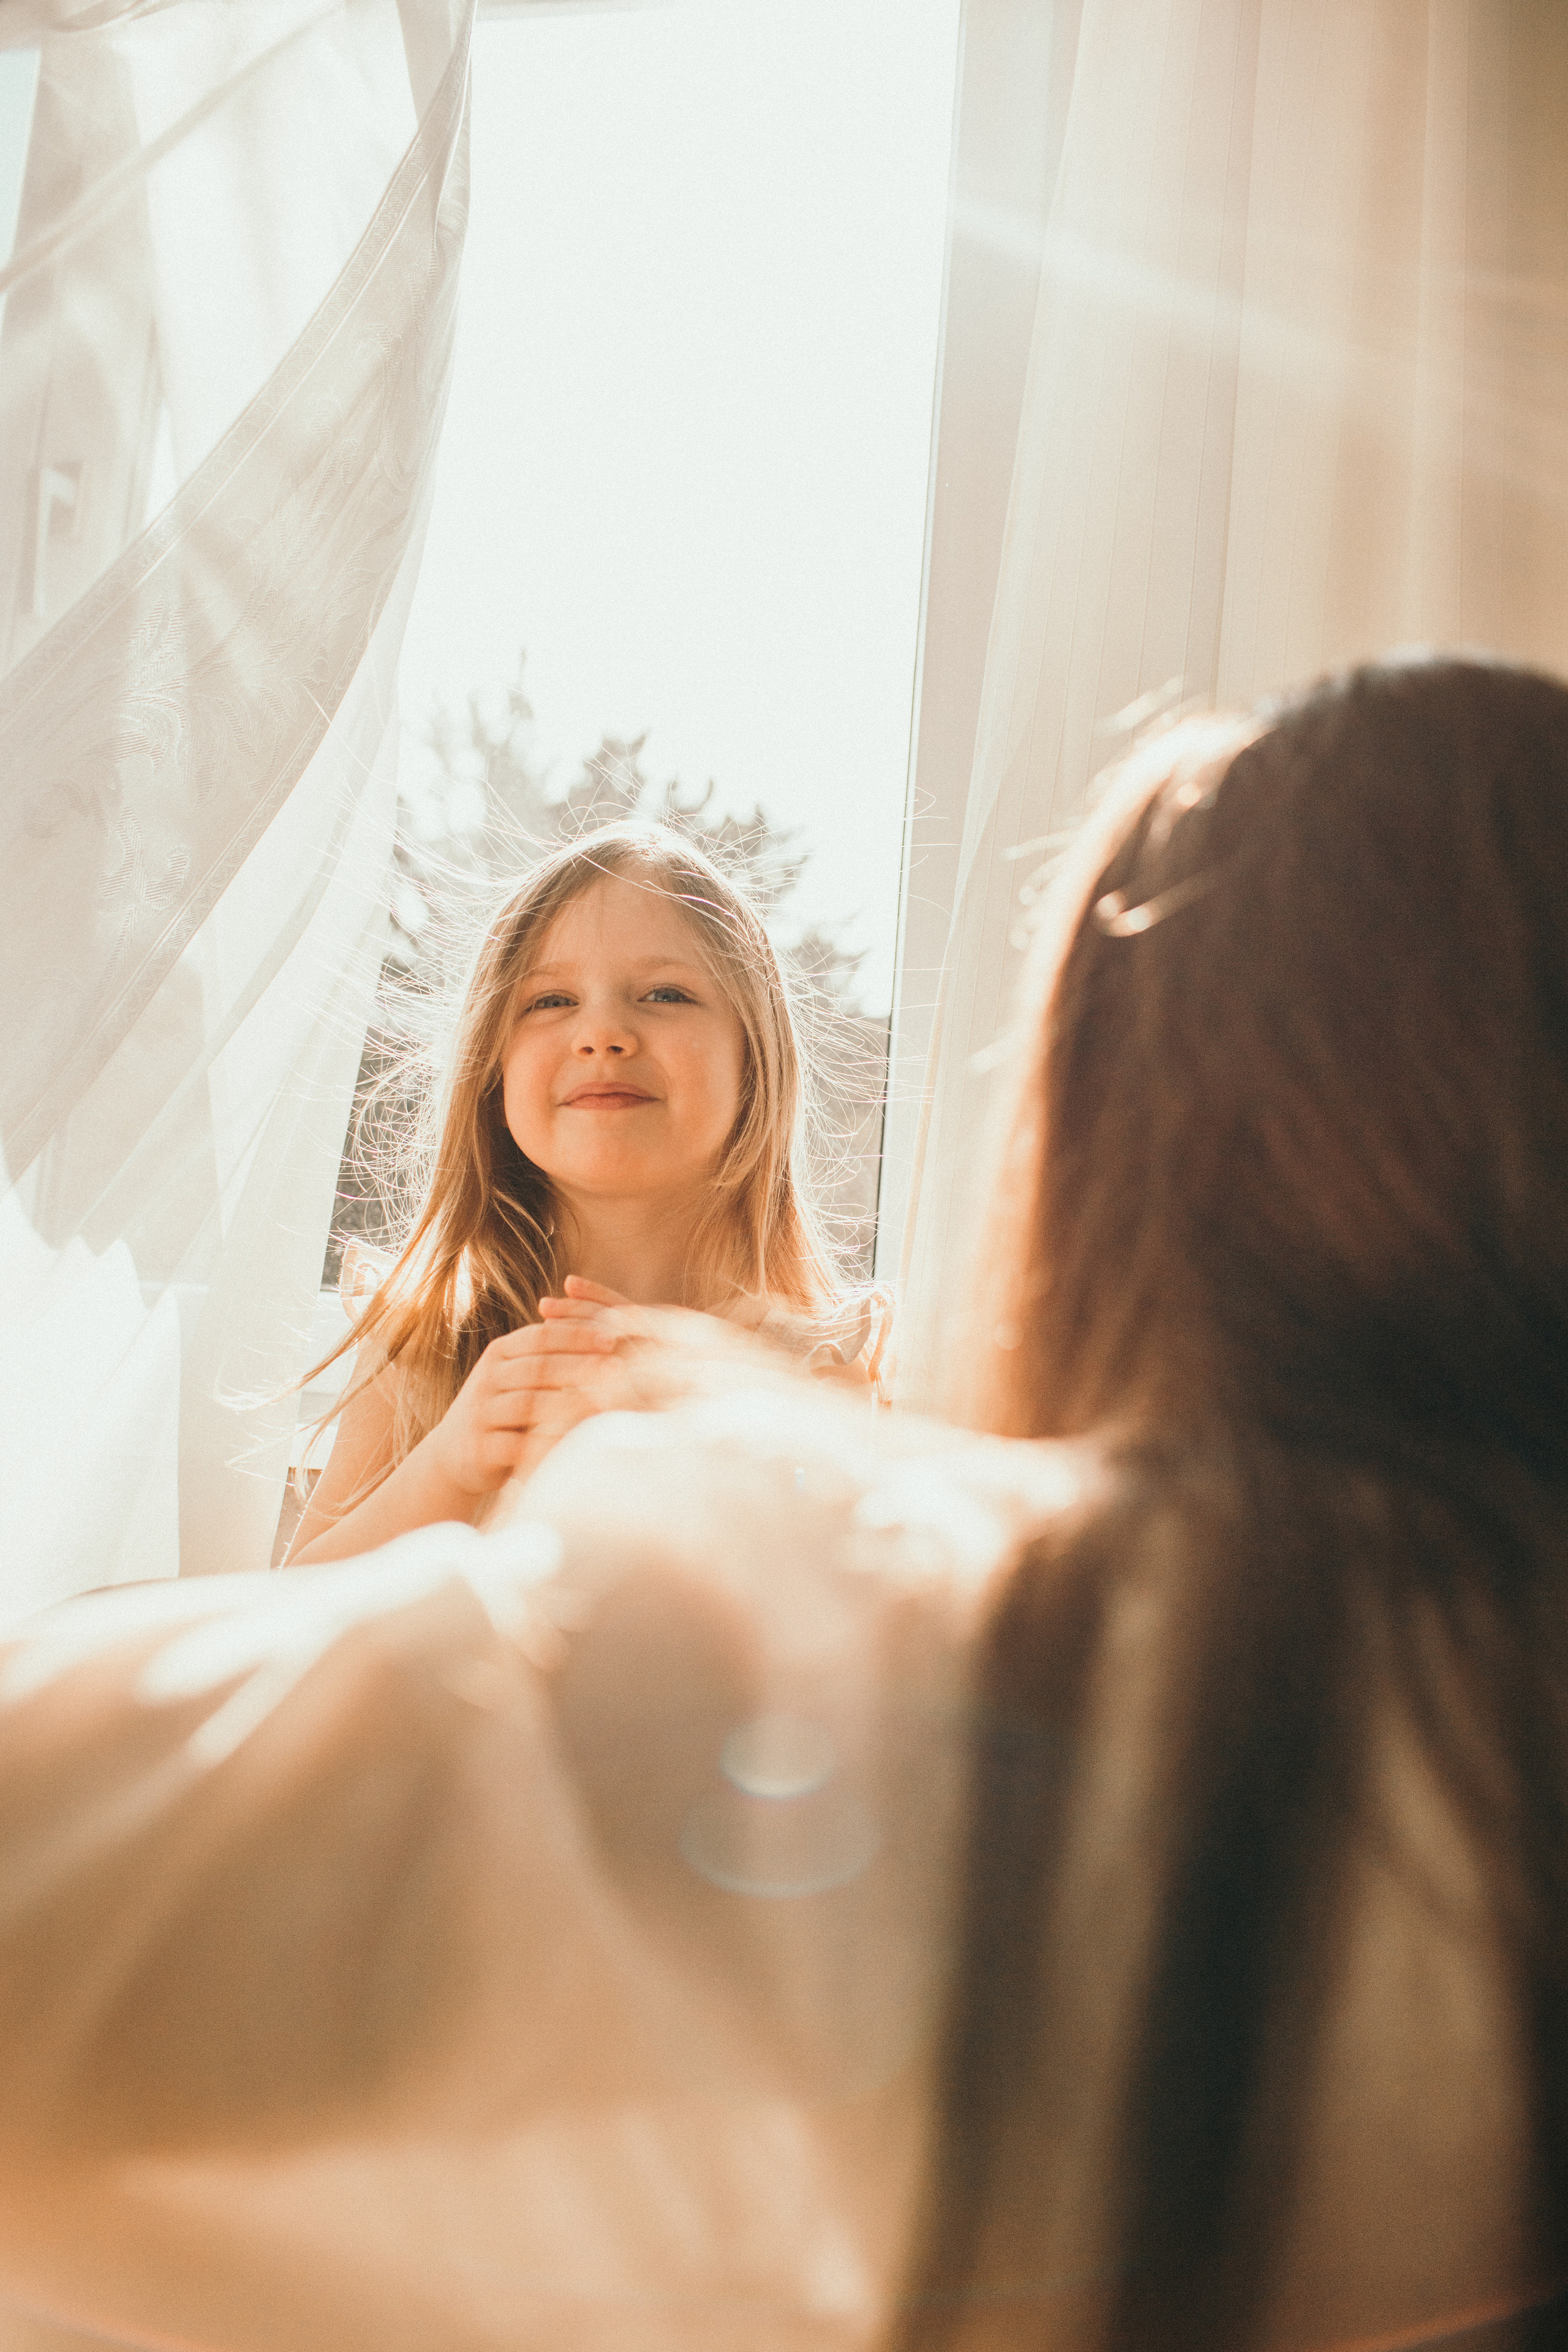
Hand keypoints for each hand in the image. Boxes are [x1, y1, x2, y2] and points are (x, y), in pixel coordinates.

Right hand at [425, 1316, 623, 1496]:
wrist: (454, 1453)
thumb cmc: (502, 1408)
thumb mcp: (517, 1375)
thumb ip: (550, 1355)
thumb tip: (608, 1332)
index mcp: (499, 1353)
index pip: (541, 1336)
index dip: (577, 1335)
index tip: (613, 1338)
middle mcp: (488, 1377)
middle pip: (539, 1367)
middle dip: (580, 1366)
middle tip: (617, 1368)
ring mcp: (481, 1412)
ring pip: (528, 1404)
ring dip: (568, 1403)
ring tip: (603, 1405)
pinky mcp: (480, 1448)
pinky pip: (517, 1444)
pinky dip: (546, 1443)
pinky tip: (576, 1443)